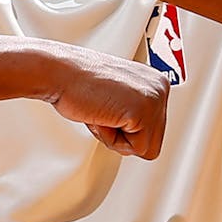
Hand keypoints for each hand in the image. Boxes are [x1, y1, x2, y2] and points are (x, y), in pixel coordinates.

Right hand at [49, 48, 169, 158]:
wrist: (60, 73)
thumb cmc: (80, 84)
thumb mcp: (119, 96)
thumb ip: (134, 109)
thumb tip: (138, 130)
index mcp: (157, 82)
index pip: (154, 130)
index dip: (126, 129)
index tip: (110, 107)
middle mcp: (161, 88)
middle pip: (153, 142)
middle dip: (124, 136)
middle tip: (105, 111)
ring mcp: (155, 98)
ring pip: (146, 148)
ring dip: (117, 138)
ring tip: (104, 111)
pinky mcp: (143, 110)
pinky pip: (133, 148)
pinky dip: (111, 138)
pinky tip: (102, 114)